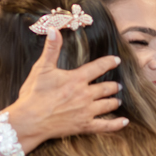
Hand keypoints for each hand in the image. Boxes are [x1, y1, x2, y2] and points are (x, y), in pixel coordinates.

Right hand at [4, 28, 127, 152]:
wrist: (30, 120)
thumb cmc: (34, 94)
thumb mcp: (42, 68)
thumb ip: (51, 48)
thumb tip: (53, 29)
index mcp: (77, 79)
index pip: (98, 67)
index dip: (109, 62)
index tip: (117, 60)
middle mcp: (86, 94)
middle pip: (106, 88)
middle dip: (113, 86)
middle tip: (118, 85)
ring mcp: (87, 111)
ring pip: (108, 105)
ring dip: (114, 101)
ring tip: (118, 100)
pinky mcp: (85, 126)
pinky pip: (105, 125)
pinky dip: (116, 124)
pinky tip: (124, 122)